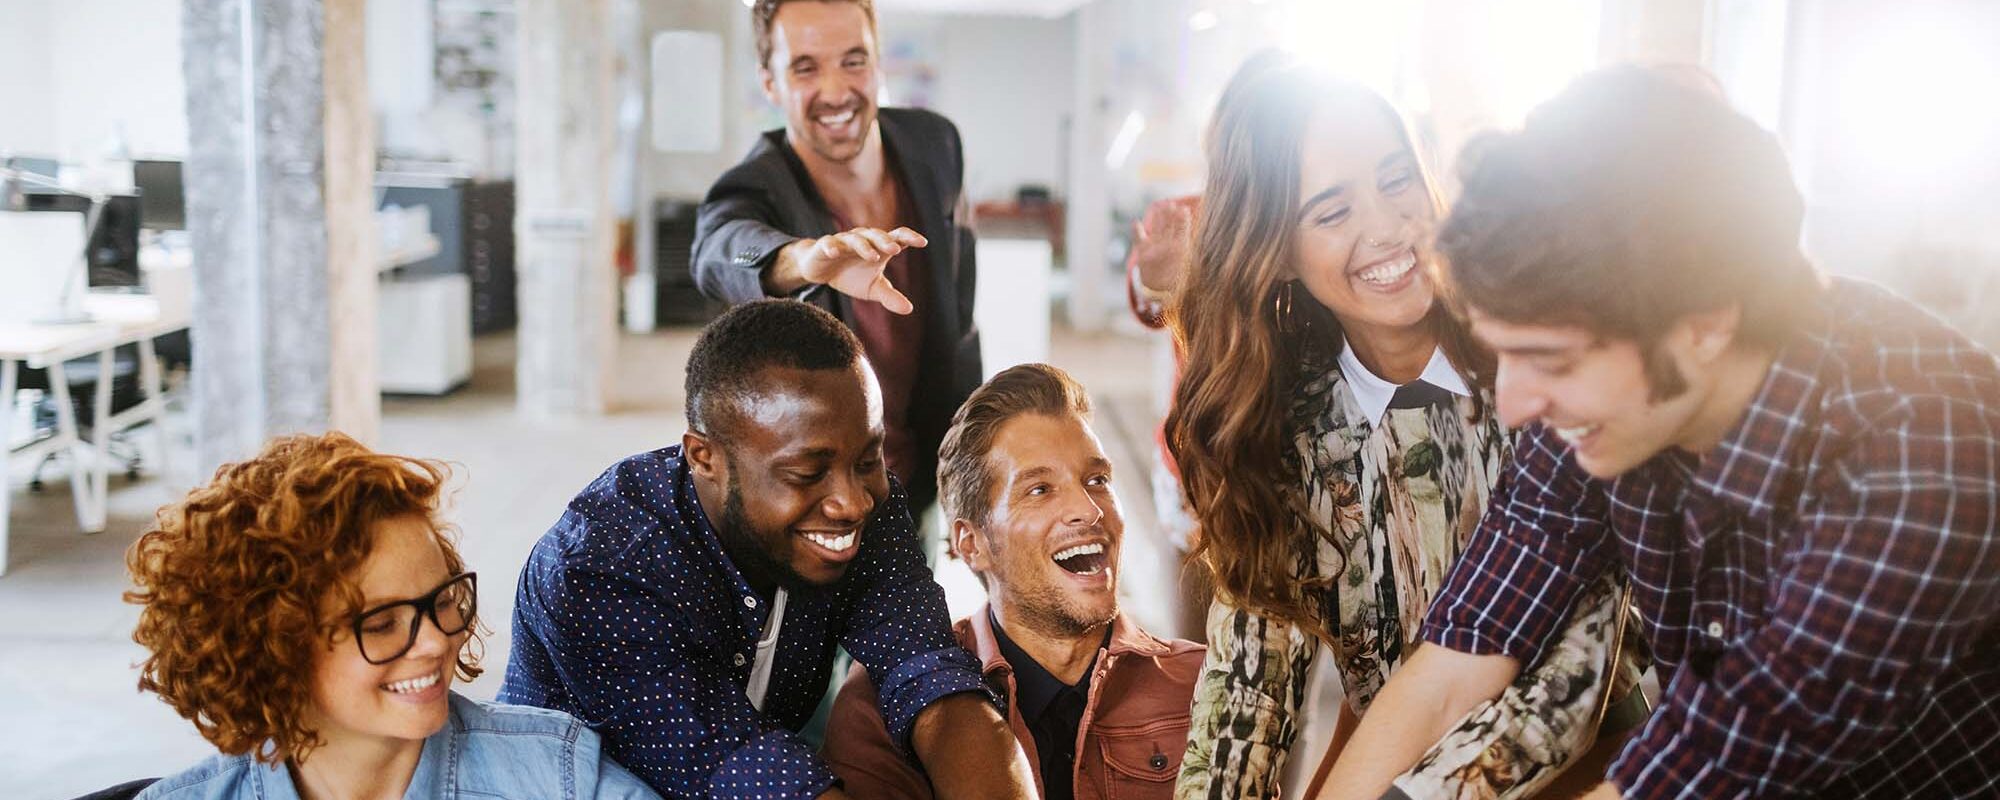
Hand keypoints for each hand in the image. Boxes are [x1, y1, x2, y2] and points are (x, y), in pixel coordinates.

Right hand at [791, 226, 927, 313]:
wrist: (821, 271)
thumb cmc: (851, 276)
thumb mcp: (872, 288)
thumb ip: (890, 296)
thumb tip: (909, 309)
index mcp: (878, 248)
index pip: (896, 237)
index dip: (909, 237)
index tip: (923, 242)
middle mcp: (863, 240)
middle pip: (876, 235)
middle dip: (885, 241)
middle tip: (895, 249)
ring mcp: (844, 241)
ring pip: (855, 239)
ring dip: (864, 246)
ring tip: (873, 256)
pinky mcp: (825, 246)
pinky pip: (829, 243)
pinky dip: (832, 247)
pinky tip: (834, 253)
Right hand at [1130, 196, 1196, 295]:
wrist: (1157, 287)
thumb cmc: (1174, 279)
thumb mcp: (1186, 271)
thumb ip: (1190, 263)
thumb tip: (1200, 261)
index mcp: (1179, 248)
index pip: (1182, 231)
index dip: (1183, 220)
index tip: (1184, 210)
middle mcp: (1166, 244)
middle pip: (1169, 226)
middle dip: (1170, 215)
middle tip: (1171, 203)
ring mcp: (1154, 246)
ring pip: (1156, 229)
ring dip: (1157, 218)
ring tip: (1158, 206)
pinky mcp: (1142, 251)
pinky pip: (1138, 239)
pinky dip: (1136, 231)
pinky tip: (1135, 223)